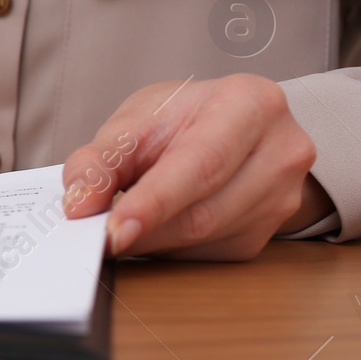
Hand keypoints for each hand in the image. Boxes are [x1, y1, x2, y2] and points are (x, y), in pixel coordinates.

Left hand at [62, 74, 328, 259]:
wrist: (231, 129)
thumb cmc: (182, 119)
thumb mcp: (136, 121)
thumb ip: (100, 159)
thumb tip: (79, 205)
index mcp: (252, 105)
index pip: (201, 164)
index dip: (154, 202)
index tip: (112, 230)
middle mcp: (281, 151)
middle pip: (203, 211)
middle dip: (143, 229)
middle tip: (96, 235)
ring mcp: (281, 197)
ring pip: (203, 240)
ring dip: (152, 240)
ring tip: (123, 221)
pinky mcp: (266, 233)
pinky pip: (207, 255)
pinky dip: (169, 247)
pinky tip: (156, 226)